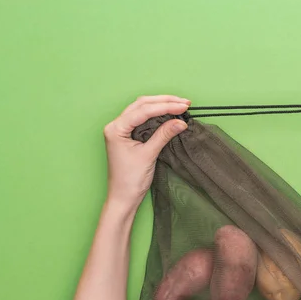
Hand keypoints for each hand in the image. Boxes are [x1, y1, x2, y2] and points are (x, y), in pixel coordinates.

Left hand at [103, 95, 190, 210]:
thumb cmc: (130, 180)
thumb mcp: (148, 155)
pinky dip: (158, 115)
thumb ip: (163, 135)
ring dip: (161, 105)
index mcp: (116, 128)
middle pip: (142, 104)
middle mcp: (116, 125)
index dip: (165, 106)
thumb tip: (181, 121)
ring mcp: (122, 129)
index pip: (143, 110)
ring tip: (180, 105)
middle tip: (185, 102)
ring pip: (143, 109)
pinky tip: (170, 114)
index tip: (183, 106)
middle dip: (164, 102)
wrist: (123, 197)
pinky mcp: (129, 135)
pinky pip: (144, 119)